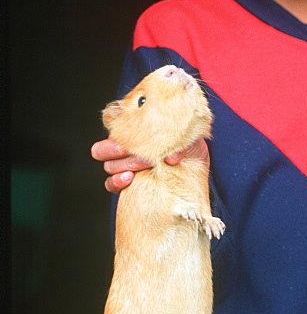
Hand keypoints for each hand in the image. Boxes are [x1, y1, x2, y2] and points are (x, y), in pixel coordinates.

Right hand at [91, 138, 209, 192]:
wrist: (196, 166)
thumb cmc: (189, 146)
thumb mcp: (190, 139)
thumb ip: (182, 142)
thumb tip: (171, 158)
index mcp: (135, 132)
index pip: (113, 129)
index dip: (118, 134)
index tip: (134, 138)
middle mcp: (126, 149)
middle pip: (103, 149)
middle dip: (117, 151)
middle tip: (139, 154)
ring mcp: (125, 166)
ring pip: (110, 166)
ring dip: (125, 166)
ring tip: (146, 165)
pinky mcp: (128, 184)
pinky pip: (111, 184)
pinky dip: (117, 182)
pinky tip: (130, 179)